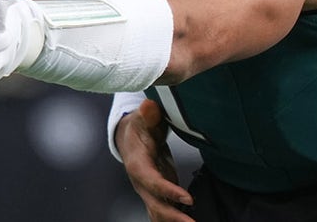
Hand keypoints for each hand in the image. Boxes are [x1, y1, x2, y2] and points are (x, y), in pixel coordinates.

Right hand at [115, 100, 194, 221]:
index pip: (152, 181)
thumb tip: (149, 107)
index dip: (168, 191)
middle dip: (173, 216)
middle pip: (155, 204)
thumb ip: (148, 114)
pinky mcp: (156, 193)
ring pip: (158, 211)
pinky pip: (163, 211)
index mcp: (138, 164)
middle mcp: (141, 182)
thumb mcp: (142, 118)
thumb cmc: (138, 128)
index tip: (187, 199)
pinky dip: (173, 220)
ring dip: (173, 221)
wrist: (128, 137)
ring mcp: (147, 190)